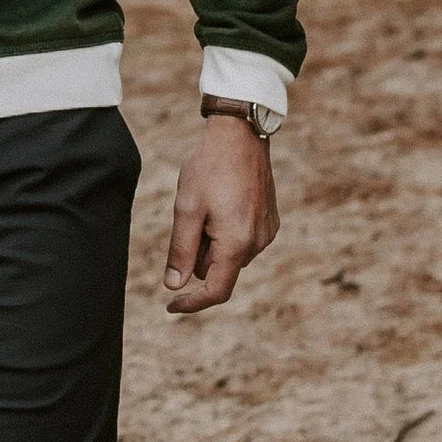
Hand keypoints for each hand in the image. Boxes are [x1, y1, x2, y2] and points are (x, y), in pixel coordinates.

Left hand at [162, 116, 279, 315]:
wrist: (240, 135)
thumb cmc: (209, 168)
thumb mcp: (186, 208)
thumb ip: (181, 250)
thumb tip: (175, 285)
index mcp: (236, 244)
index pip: (215, 290)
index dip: (192, 302)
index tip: (171, 306)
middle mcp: (257, 243)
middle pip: (219, 269)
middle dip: (200, 254)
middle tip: (190, 217)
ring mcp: (267, 232)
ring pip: (230, 254)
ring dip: (213, 241)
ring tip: (208, 204)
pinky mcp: (270, 221)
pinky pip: (243, 239)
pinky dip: (227, 231)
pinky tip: (222, 201)